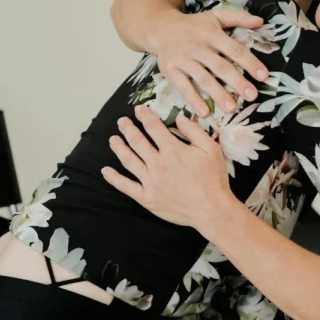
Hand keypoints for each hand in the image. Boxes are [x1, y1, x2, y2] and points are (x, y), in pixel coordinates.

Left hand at [101, 107, 232, 230]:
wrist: (211, 209)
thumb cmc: (213, 179)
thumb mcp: (211, 149)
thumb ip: (194, 131)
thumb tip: (180, 118)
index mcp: (172, 150)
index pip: (154, 128)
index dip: (145, 116)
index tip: (138, 110)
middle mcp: (158, 164)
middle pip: (137, 142)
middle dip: (128, 129)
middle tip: (121, 121)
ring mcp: (150, 182)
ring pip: (129, 161)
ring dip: (119, 148)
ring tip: (113, 140)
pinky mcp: (147, 198)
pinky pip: (126, 186)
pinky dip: (114, 178)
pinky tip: (105, 171)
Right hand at [154, 9, 270, 116]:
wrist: (160, 28)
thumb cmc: (193, 25)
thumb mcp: (215, 16)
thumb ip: (238, 17)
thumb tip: (261, 21)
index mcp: (212, 33)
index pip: (234, 49)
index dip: (250, 62)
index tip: (263, 76)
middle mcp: (198, 46)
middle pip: (221, 67)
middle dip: (237, 82)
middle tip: (252, 96)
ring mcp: (183, 59)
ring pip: (203, 79)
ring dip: (218, 94)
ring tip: (232, 108)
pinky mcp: (171, 70)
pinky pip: (184, 87)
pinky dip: (194, 100)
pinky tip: (205, 112)